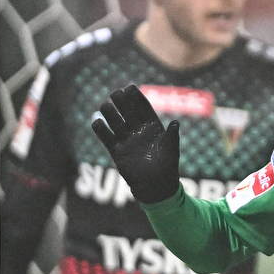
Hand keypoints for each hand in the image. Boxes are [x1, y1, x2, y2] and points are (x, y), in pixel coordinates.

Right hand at [91, 86, 180, 203]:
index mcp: (152, 126)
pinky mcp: (116, 150)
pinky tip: (97, 122)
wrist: (156, 185)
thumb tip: (176, 123)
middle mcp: (138, 130)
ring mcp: (127, 139)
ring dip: (110, 113)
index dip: (136, 98)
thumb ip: (172, 136)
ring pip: (115, 121)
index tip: (130, 88)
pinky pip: (106, 137)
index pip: (143, 108)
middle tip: (115, 93)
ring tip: (105, 105)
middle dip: (122, 101)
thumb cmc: (167, 167)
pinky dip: (101, 129)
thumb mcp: (171, 150)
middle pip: (128, 111)